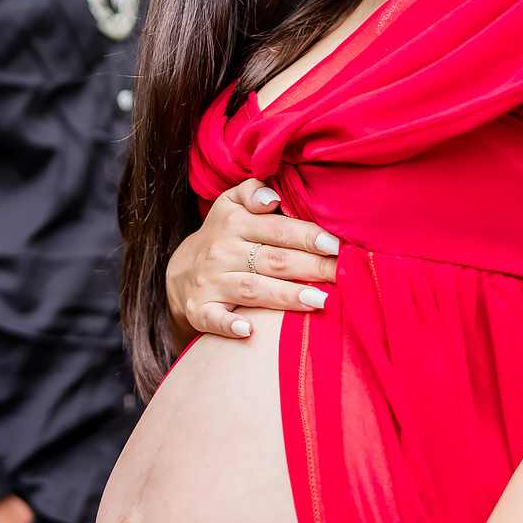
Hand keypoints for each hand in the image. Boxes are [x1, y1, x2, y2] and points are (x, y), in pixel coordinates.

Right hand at [165, 179, 339, 348]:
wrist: (180, 272)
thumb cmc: (223, 236)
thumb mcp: (230, 204)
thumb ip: (253, 192)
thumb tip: (273, 197)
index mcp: (233, 222)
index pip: (276, 229)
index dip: (306, 236)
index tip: (335, 245)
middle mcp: (221, 251)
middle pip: (273, 260)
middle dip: (310, 267)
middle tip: (341, 274)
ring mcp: (210, 281)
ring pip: (252, 289)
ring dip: (285, 296)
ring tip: (319, 300)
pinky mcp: (198, 309)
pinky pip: (213, 318)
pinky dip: (229, 324)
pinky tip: (249, 330)